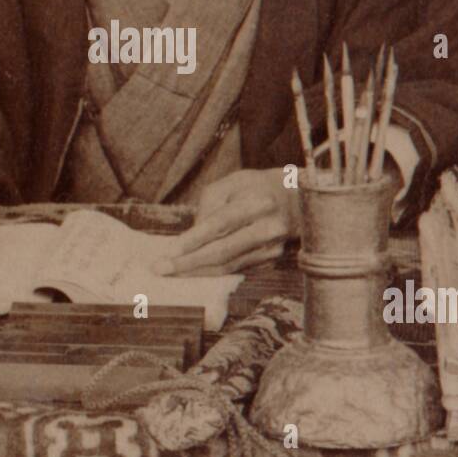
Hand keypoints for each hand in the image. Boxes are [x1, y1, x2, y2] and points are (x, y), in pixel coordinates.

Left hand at [152, 168, 299, 276]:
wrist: (297, 200)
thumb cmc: (256, 188)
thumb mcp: (232, 182)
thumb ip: (209, 204)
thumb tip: (193, 236)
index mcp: (257, 202)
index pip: (221, 223)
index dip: (194, 240)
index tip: (169, 252)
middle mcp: (268, 227)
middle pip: (223, 251)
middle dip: (189, 263)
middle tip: (161, 269)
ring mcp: (272, 247)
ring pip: (229, 266)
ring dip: (197, 272)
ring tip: (171, 273)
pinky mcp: (272, 260)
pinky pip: (236, 269)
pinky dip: (213, 273)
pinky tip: (194, 273)